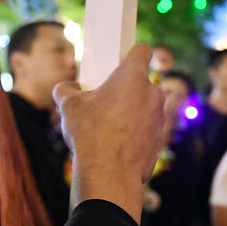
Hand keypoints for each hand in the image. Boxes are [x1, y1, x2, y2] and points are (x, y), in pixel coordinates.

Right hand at [53, 43, 166, 221]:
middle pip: (140, 82)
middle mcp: (152, 93)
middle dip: (124, 89)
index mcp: (133, 76)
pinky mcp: (160, 138)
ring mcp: (159, 116)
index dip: (132, 53)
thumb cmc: (91, 134)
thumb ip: (67, 90)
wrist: (110, 175)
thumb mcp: (69, 106)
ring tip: (107, 126)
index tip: (122, 60)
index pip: (142, 50)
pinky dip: (135, 132)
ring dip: (130, 112)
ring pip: (144, 106)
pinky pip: (146, 127)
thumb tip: (67, 88)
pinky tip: (116, 143)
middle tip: (104, 101)